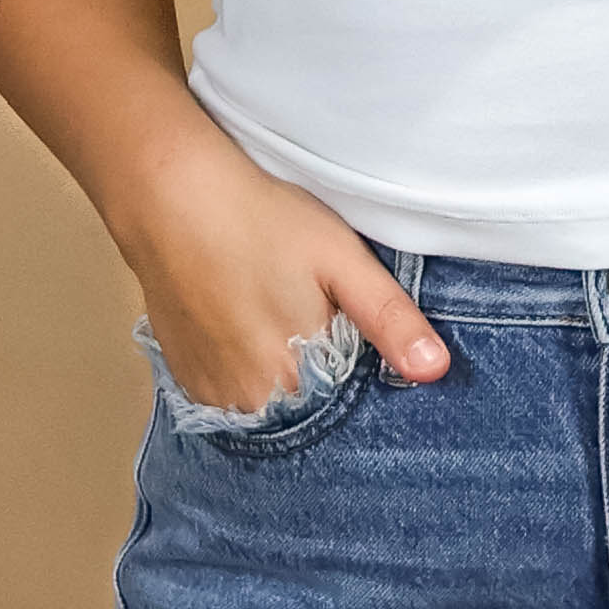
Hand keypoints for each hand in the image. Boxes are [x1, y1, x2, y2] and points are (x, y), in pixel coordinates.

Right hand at [118, 124, 447, 415]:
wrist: (172, 198)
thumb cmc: (262, 221)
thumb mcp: (342, 259)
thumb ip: (390, 319)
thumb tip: (437, 371)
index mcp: (295, 381)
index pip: (347, 410)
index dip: (358, 374)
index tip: (353, 336)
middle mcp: (249, 403)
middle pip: (306, 408)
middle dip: (321, 377)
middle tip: (312, 312)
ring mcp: (210, 394)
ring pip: (267, 403)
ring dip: (281, 377)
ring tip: (277, 314)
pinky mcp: (184, 377)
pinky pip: (230, 394)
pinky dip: (245, 371)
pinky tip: (246, 324)